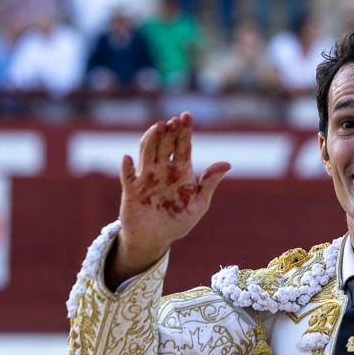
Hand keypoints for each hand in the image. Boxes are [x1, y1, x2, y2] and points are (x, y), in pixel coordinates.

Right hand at [109, 112, 230, 284]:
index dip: (184, 131)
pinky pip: (127, 176)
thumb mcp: (199, 204)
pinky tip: (128, 159)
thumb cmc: (179, 221)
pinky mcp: (131, 190)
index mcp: (181, 170)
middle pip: (165, 144)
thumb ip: (209, 184)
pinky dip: (127, 167)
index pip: (183, 145)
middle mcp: (163, 169)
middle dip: (168, 132)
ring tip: (157, 127)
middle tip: (172, 121)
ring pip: (147, 153)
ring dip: (150, 139)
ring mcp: (146, 177)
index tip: (186, 115)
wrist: (156, 239)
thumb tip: (227, 164)